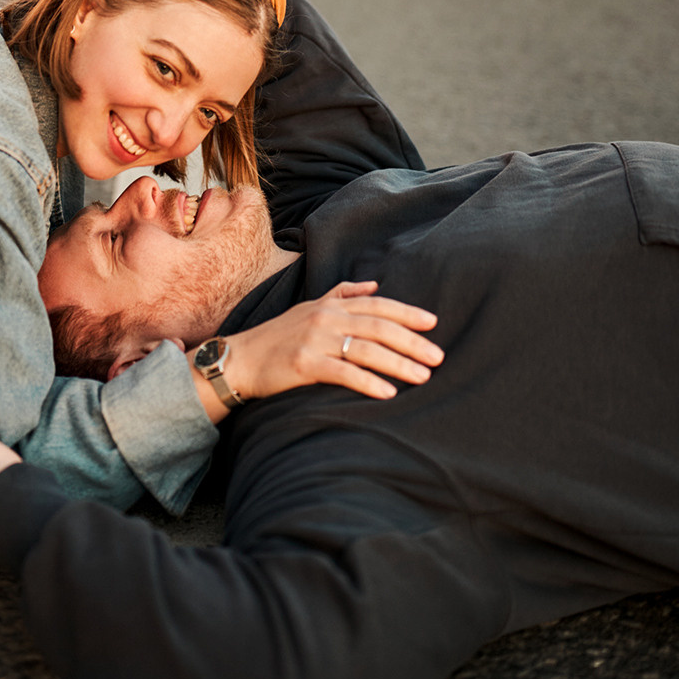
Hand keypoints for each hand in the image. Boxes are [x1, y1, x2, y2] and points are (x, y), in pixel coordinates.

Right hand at [194, 281, 441, 415]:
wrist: (240, 358)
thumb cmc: (278, 336)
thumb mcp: (309, 307)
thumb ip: (342, 294)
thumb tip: (373, 284)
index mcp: (330, 304)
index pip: (377, 305)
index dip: (406, 312)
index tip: (433, 323)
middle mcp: (325, 317)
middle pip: (378, 326)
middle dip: (412, 342)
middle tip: (438, 357)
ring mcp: (314, 340)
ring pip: (366, 349)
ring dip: (398, 364)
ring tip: (423, 377)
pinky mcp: (304, 364)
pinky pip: (343, 373)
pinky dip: (368, 383)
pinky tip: (388, 393)